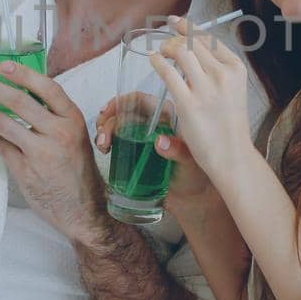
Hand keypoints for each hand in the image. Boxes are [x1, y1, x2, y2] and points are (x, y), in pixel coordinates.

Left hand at [0, 62, 109, 246]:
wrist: (84, 209)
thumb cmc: (78, 170)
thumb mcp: (76, 137)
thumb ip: (54, 117)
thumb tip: (22, 93)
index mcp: (74, 120)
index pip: (48, 88)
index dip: (24, 74)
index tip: (3, 65)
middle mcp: (59, 133)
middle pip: (20, 102)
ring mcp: (41, 153)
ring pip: (4, 124)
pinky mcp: (25, 171)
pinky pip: (1, 146)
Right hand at [94, 93, 214, 207]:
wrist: (191, 199)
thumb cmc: (196, 177)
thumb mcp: (190, 162)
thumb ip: (179, 151)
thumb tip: (160, 142)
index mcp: (168, 117)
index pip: (140, 100)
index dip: (121, 101)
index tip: (107, 111)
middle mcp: (152, 124)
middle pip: (124, 112)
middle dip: (108, 121)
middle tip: (104, 139)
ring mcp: (142, 139)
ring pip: (117, 126)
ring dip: (104, 132)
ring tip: (104, 146)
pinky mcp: (135, 154)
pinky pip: (117, 142)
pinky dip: (106, 142)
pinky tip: (105, 150)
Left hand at [147, 16, 254, 183]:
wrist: (232, 155)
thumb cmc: (229, 125)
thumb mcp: (232, 91)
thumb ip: (216, 70)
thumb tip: (191, 49)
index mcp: (236, 69)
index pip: (210, 39)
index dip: (190, 27)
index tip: (178, 21)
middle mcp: (223, 75)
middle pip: (194, 42)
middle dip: (176, 35)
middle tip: (165, 38)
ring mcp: (206, 89)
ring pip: (181, 51)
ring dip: (167, 46)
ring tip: (160, 51)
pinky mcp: (188, 104)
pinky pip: (168, 73)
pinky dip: (158, 62)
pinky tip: (154, 60)